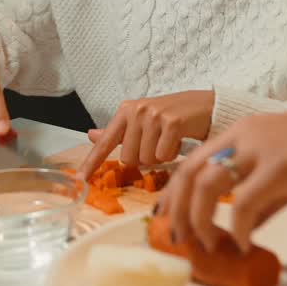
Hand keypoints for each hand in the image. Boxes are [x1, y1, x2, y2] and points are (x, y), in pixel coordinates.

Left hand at [79, 91, 214, 178]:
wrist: (206, 106)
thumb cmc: (172, 116)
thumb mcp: (142, 122)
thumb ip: (118, 132)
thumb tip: (90, 135)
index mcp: (126, 111)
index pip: (105, 142)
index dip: (92, 162)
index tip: (80, 179)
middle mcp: (137, 111)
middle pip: (129, 159)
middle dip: (144, 158)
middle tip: (158, 143)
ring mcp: (153, 116)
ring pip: (147, 160)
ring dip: (160, 157)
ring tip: (169, 141)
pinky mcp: (172, 122)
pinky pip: (164, 156)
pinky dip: (173, 154)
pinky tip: (179, 140)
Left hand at [160, 101, 286, 252]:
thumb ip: (263, 199)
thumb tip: (244, 229)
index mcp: (241, 132)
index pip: (191, 161)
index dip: (174, 192)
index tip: (168, 218)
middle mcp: (242, 136)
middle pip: (188, 172)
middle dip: (176, 208)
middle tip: (177, 237)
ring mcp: (260, 149)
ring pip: (206, 185)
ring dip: (199, 219)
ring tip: (206, 243)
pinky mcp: (280, 166)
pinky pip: (244, 203)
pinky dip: (237, 228)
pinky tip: (243, 243)